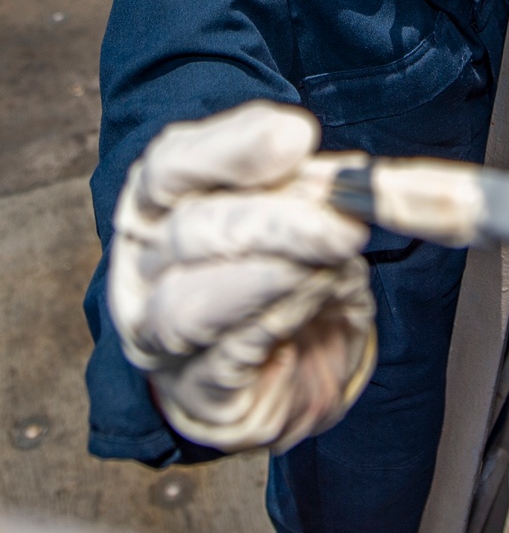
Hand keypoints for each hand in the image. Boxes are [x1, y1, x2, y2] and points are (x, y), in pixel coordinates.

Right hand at [108, 101, 376, 453]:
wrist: (297, 357)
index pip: (171, 165)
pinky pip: (226, 359)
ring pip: (190, 304)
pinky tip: (321, 297)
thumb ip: (301, 183)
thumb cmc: (288, 262)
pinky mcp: (195, 395)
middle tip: (342, 220)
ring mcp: (157, 338)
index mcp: (156, 202)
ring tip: (334, 259)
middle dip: (272, 222)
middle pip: (187, 233)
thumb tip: (326, 164)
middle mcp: (142, 268)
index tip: (298, 137)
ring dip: (274, 276)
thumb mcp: (298, 208)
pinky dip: (279, 323)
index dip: (232, 148)